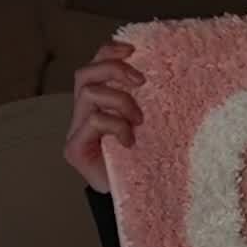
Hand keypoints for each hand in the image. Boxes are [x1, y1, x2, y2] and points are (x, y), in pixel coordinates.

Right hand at [62, 41, 145, 193]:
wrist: (134, 197)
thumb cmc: (144, 159)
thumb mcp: (150, 123)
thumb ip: (148, 101)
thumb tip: (172, 71)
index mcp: (99, 103)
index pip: (95, 66)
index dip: (109, 52)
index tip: (134, 50)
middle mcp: (83, 114)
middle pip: (85, 74)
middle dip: (113, 69)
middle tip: (140, 81)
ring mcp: (76, 131)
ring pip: (89, 93)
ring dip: (120, 100)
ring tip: (138, 120)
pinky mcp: (74, 148)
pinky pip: (94, 121)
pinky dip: (116, 125)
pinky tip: (130, 141)